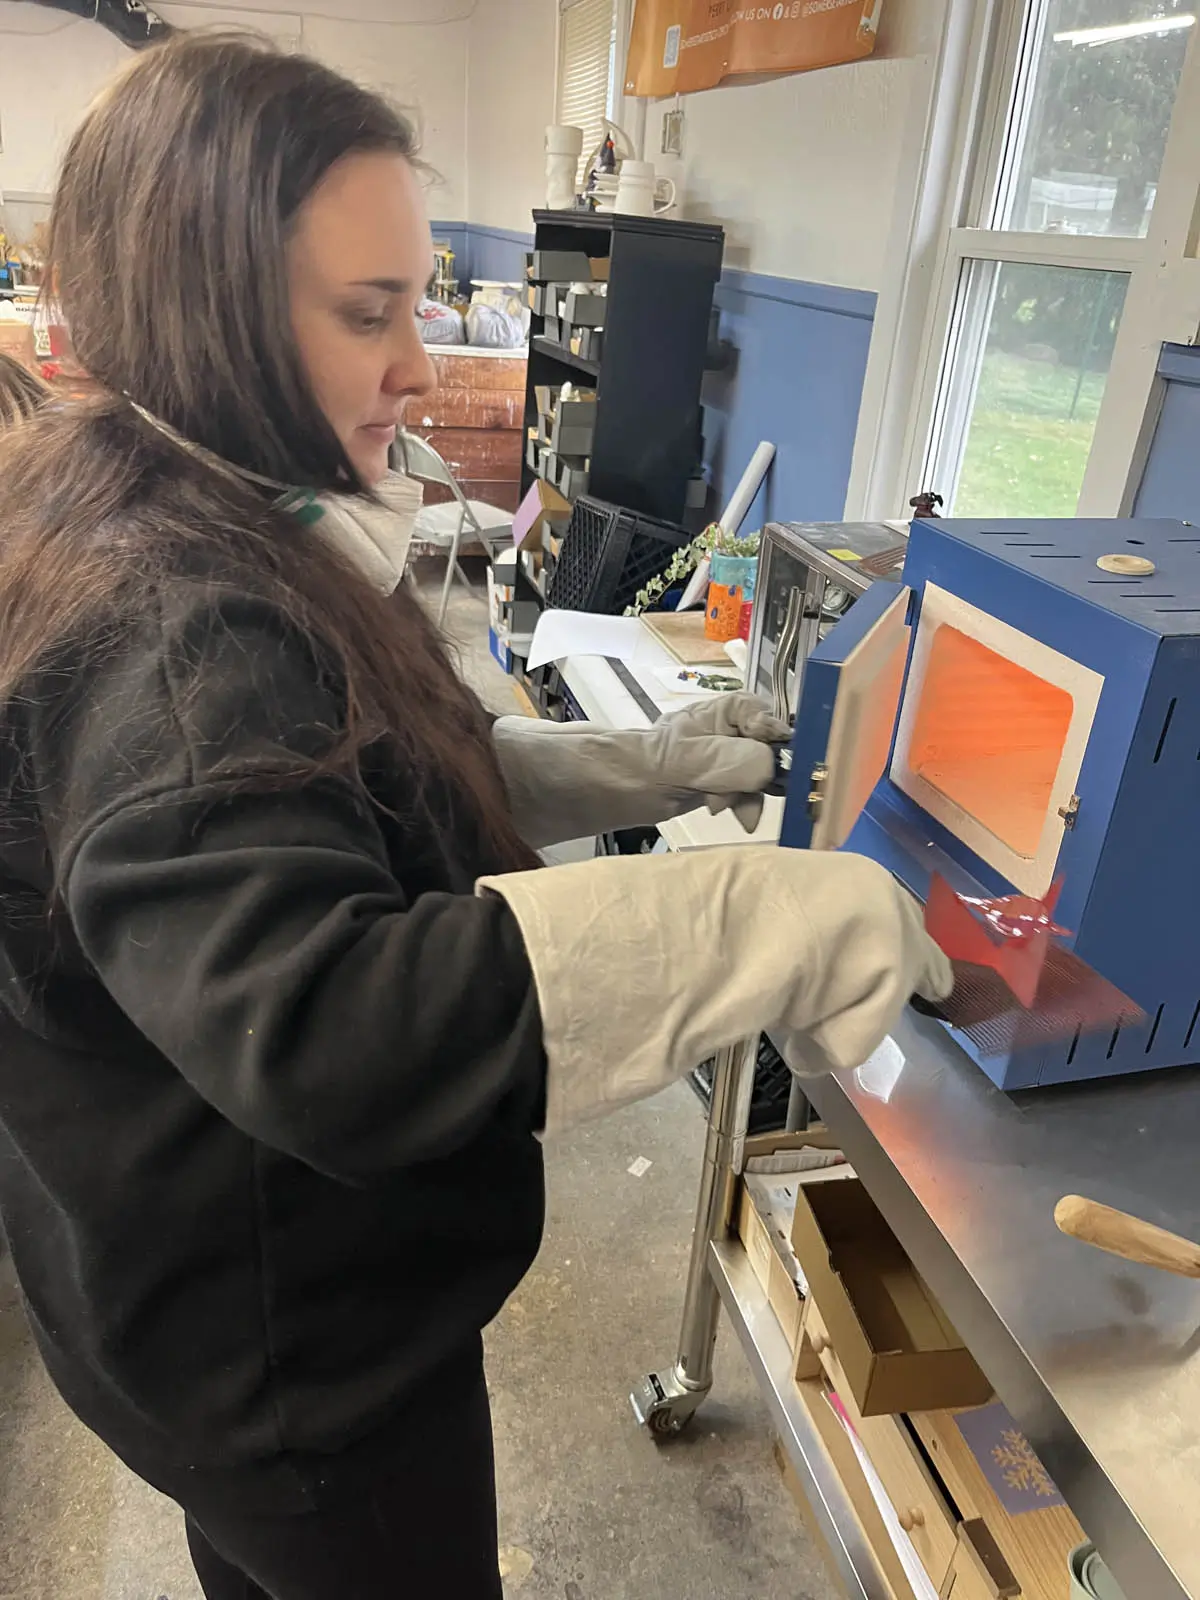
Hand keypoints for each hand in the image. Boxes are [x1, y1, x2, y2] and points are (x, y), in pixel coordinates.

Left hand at [657, 692, 790, 831]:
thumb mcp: (702, 759)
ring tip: (722, 802)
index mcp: (726, 711)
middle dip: (761, 774)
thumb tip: (772, 769)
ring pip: (762, 774)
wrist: (625, 790)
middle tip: (748, 789)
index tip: (773, 763)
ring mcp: (730, 757)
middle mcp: (732, 731)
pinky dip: (746, 805)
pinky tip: (739, 816)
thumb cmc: (655, 763)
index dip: (774, 740)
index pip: (768, 716)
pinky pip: (750, 792)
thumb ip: (743, 760)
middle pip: (769, 748)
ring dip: (750, 793)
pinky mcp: (726, 781)